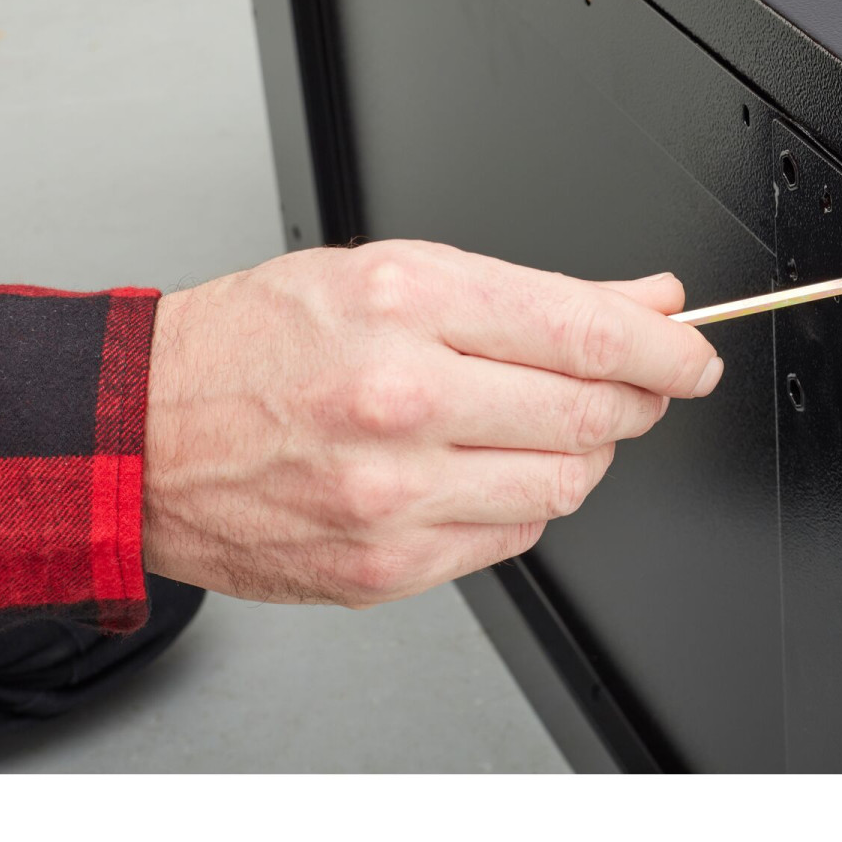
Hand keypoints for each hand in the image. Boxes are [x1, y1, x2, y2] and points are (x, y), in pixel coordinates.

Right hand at [141, 241, 721, 606]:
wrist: (145, 433)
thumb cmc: (262, 340)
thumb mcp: (400, 275)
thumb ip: (537, 295)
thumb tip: (647, 304)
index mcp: (406, 307)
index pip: (589, 335)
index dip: (669, 350)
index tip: (696, 354)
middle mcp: (401, 402)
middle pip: (592, 414)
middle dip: (637, 399)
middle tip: (635, 385)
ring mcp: (392, 497)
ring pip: (565, 485)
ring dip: (582, 452)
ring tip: (536, 422)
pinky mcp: (385, 566)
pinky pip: (514, 540)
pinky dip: (524, 501)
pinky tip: (482, 469)